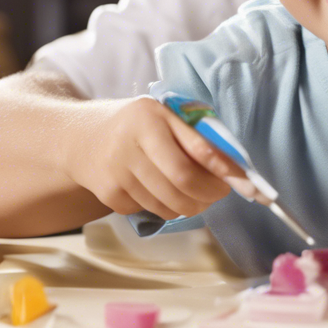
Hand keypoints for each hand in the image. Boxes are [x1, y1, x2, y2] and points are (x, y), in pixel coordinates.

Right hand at [63, 96, 246, 219]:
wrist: (81, 138)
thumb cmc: (137, 125)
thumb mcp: (165, 116)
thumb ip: (196, 137)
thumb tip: (234, 168)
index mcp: (150, 118)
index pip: (196, 151)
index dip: (224, 171)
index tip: (246, 183)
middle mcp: (130, 144)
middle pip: (183, 184)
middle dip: (210, 194)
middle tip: (219, 192)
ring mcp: (117, 172)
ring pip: (169, 204)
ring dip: (191, 205)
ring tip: (193, 192)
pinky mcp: (109, 194)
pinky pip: (151, 210)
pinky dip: (166, 207)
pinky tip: (160, 190)